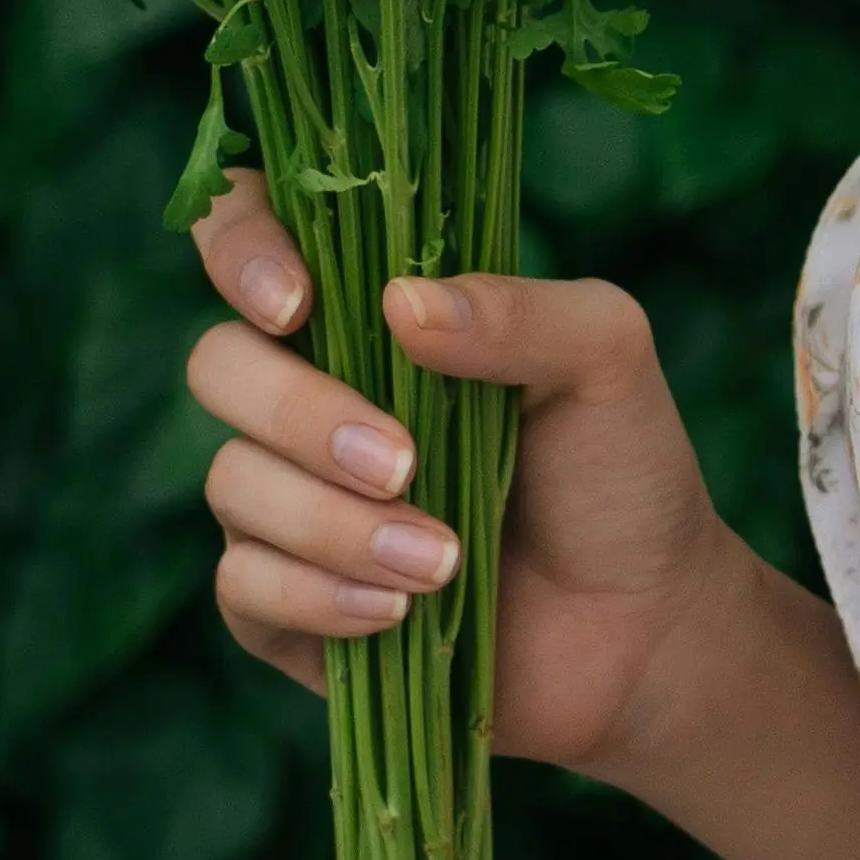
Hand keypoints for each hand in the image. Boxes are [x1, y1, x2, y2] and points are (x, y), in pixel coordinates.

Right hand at [186, 168, 739, 783]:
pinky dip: (318, 598)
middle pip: (219, 363)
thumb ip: (519, 312)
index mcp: (375, 309)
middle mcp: (312, 391)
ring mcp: (290, 497)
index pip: (252, 233)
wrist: (641, 625)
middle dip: (299, 414)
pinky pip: (242, 586)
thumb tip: (400, 302)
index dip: (241, 248)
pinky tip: (397, 610)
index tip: (295, 304)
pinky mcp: (285, 602)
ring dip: (334, 526)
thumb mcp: (605, 358)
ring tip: (443, 561)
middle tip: (403, 464)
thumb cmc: (619, 468)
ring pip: (233, 483)